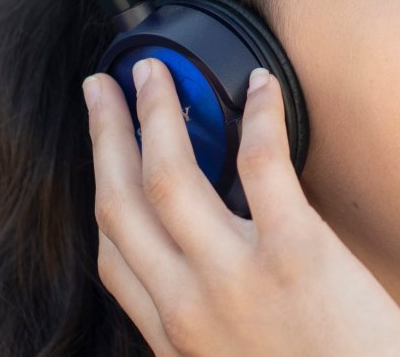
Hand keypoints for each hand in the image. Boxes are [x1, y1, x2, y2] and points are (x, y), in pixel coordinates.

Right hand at [85, 61, 399, 356]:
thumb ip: (213, 329)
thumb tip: (210, 278)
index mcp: (175, 337)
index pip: (113, 257)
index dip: (103, 193)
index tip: (102, 153)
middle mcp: (189, 307)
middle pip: (122, 201)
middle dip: (105, 135)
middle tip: (102, 85)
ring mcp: (237, 279)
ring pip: (170, 174)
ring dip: (154, 111)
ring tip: (154, 69)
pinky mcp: (297, 254)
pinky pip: (260, 164)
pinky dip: (257, 114)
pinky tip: (260, 83)